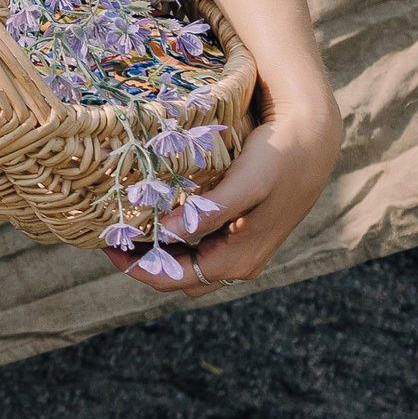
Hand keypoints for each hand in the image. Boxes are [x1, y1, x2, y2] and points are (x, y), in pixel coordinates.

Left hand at [103, 103, 339, 296]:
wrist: (312, 141)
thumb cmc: (278, 160)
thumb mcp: (246, 185)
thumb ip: (209, 213)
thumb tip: (167, 234)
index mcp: (237, 261)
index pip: (171, 278)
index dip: (134, 266)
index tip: (105, 241)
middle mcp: (238, 263)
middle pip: (175, 276)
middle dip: (141, 260)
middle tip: (110, 231)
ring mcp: (239, 249)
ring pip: (186, 263)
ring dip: (156, 249)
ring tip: (126, 221)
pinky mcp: (239, 231)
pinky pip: (198, 246)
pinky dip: (173, 236)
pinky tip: (156, 212)